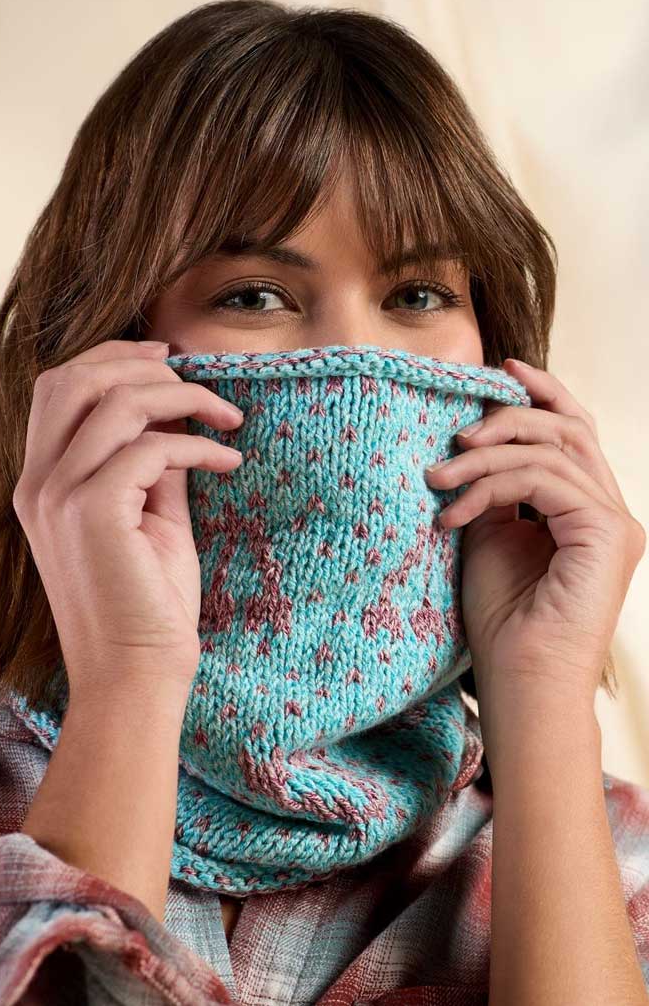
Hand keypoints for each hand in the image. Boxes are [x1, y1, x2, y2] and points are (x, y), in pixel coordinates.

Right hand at [12, 339, 244, 699]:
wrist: (136, 677)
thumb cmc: (146, 604)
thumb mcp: (149, 517)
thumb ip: (153, 463)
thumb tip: (180, 414)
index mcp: (42, 483)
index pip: (60, 387)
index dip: (113, 358)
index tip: (167, 359)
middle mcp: (38, 483)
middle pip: (76, 377)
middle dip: (144, 365)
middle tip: (201, 384)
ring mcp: (58, 496)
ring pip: (115, 401)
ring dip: (183, 398)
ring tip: (228, 420)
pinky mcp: (93, 512)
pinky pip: (152, 447)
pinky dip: (198, 445)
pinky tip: (229, 464)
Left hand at [424, 358, 645, 712]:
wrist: (520, 681)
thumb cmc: (502, 620)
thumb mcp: (490, 535)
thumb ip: (494, 488)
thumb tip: (472, 441)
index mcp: (585, 508)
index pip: (572, 432)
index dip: (541, 393)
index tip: (499, 370)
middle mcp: (609, 510)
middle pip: (570, 427)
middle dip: (509, 414)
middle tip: (455, 434)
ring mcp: (616, 521)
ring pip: (554, 448)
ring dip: (486, 455)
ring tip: (437, 479)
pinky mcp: (608, 533)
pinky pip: (545, 479)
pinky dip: (492, 485)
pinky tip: (453, 513)